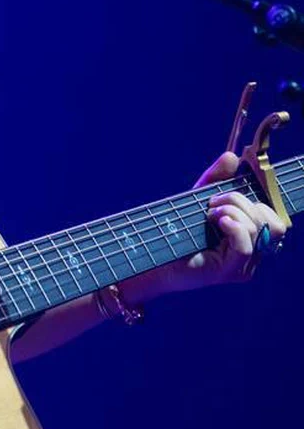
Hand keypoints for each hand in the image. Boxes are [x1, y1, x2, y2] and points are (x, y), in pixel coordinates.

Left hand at [143, 151, 286, 297]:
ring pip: (258, 229)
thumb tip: (232, 156)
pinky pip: (245, 246)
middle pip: (271, 222)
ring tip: (210, 213)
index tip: (226, 193)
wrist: (154, 252)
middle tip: (213, 202)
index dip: (258, 199)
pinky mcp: (230, 272)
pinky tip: (218, 221)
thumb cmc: (178, 228)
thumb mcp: (200, 197)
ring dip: (234, 211)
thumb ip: (217, 178)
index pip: (275, 217)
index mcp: (253, 236)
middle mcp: (254, 253)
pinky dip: (234, 227)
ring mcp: (244, 265)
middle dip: (241, 201)